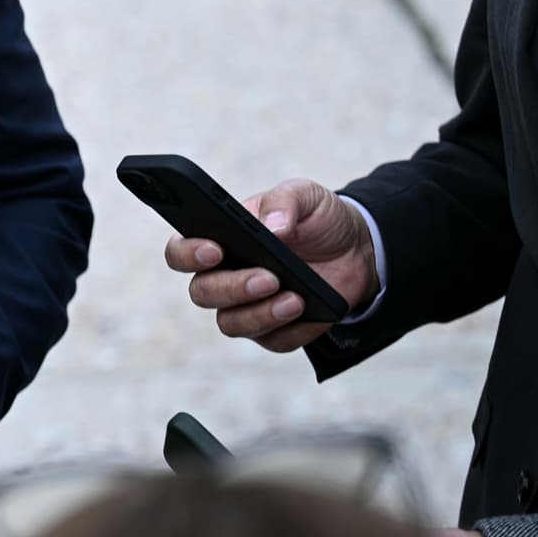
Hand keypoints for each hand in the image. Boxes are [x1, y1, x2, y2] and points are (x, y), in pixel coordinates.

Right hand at [164, 178, 379, 352]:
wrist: (356, 248)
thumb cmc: (317, 218)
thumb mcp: (305, 195)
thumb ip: (284, 201)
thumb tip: (272, 229)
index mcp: (218, 238)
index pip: (180, 251)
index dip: (187, 254)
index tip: (214, 250)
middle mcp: (224, 276)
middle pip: (202, 292)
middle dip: (233, 288)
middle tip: (269, 278)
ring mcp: (246, 306)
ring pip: (231, 324)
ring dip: (260, 314)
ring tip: (295, 299)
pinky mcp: (274, 331)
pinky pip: (273, 341)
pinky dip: (293, 329)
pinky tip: (311, 312)